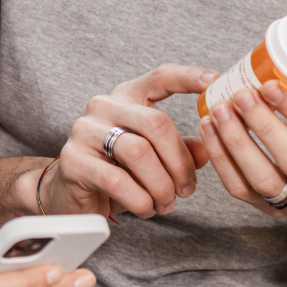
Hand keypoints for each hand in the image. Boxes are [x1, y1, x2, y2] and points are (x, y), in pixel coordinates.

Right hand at [39, 65, 215, 218]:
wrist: (70, 195)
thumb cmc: (116, 172)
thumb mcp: (154, 159)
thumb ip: (181, 150)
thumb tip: (209, 148)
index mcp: (128, 97)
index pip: (161, 77)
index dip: (190, 77)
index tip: (216, 82)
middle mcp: (104, 106)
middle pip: (156, 123)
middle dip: (179, 162)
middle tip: (187, 189)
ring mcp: (85, 131)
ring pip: (139, 152)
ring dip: (161, 186)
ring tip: (166, 204)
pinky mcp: (73, 160)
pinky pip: (118, 181)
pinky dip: (140, 201)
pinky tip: (145, 209)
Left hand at [198, 80, 286, 222]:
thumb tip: (266, 80)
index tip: (269, 84)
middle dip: (263, 127)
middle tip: (240, 96)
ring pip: (265, 180)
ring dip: (236, 144)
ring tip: (217, 112)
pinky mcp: (271, 211)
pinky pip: (241, 188)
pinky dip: (221, 159)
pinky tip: (210, 131)